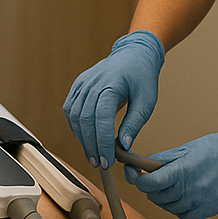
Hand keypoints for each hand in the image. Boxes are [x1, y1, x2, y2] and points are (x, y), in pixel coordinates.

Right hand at [63, 30, 164, 167]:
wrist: (133, 54)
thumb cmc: (142, 77)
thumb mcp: (147, 101)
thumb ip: (134, 123)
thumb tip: (124, 146)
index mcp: (111, 84)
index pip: (102, 118)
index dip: (102, 142)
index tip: (107, 161)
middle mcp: (93, 82)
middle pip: (85, 119)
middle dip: (91, 145)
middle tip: (99, 164)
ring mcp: (82, 83)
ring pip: (74, 116)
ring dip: (82, 138)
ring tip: (92, 155)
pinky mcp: (78, 86)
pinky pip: (70, 109)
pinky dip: (76, 126)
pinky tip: (85, 138)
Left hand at [126, 109, 217, 218]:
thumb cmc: (216, 148)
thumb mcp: (184, 149)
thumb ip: (161, 161)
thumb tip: (139, 167)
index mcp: (183, 171)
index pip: (149, 184)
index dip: (138, 180)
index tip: (135, 174)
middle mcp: (191, 190)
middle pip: (156, 197)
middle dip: (151, 187)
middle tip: (156, 176)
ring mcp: (200, 202)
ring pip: (167, 207)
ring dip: (164, 197)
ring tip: (173, 183)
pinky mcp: (207, 211)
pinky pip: (182, 215)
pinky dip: (178, 207)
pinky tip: (184, 194)